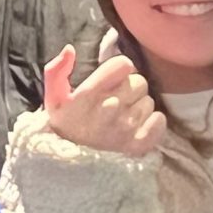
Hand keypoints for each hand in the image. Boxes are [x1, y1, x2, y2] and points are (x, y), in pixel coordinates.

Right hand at [40, 45, 163, 156]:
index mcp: (88, 95)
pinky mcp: (138, 145)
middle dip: (129, 88)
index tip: (112, 78)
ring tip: (123, 116)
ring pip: (148, 102)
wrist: (69, 163)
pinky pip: (159, 121)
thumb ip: (57, 70)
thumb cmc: (65, 124)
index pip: (123, 64)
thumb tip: (70, 49)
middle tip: (117, 98)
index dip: (120, 68)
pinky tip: (138, 126)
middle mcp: (108, 110)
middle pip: (139, 82)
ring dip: (138, 106)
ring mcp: (125, 129)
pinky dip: (153, 122)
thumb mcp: (54, 97)